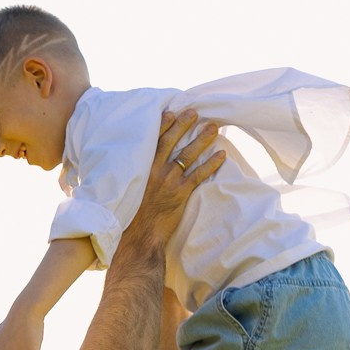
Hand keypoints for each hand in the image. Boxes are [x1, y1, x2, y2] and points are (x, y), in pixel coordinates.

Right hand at [120, 107, 226, 259]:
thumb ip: (134, 176)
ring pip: (188, 155)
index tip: (173, 112)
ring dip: (202, 140)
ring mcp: (169, 181)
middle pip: (172, 141)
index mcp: (141, 168)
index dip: (164, 125)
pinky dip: (212, 164)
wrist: (138, 236)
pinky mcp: (181, 193)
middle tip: (196, 113)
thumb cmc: (130, 216)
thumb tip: (137, 166)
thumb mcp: (127, 190)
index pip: (153, 140)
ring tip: (213, 128)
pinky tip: (221, 155)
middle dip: (184, 125)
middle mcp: (155, 170)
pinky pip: (199, 174)